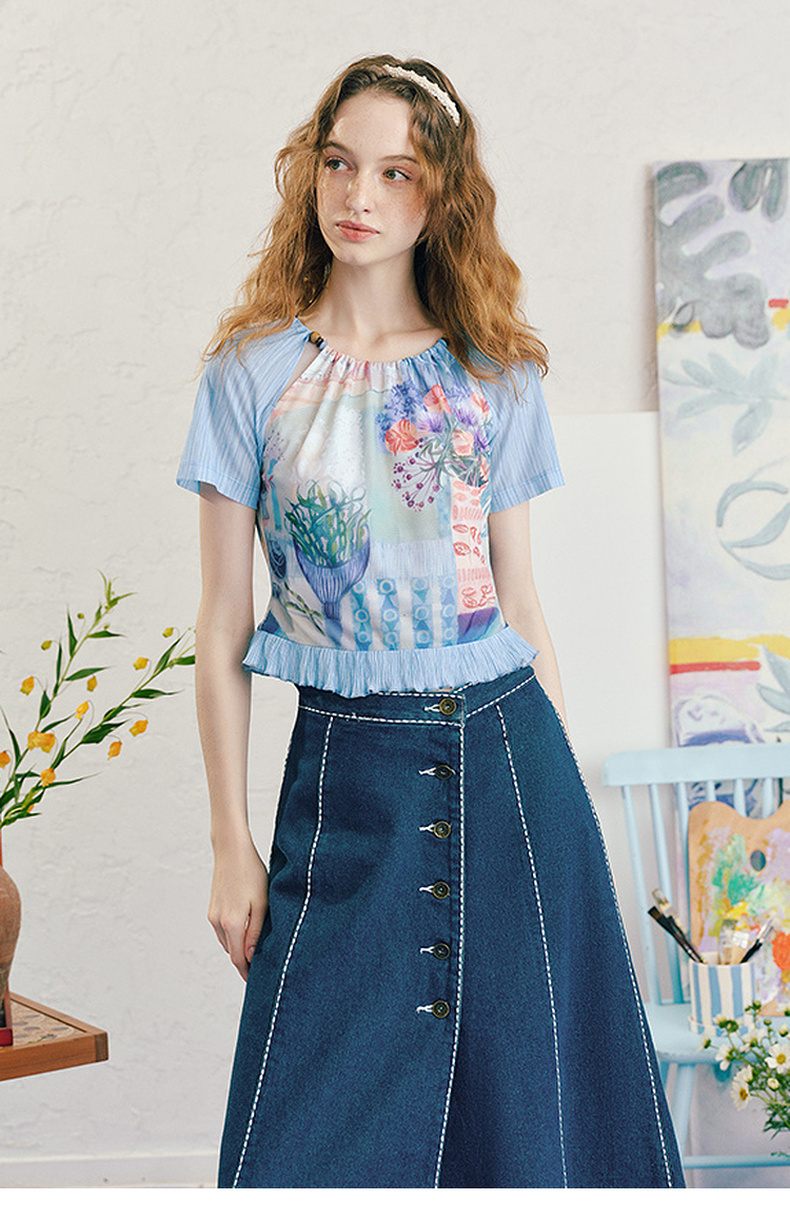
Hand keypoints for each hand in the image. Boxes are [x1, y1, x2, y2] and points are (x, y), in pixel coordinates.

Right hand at [208, 834, 268, 979]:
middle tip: (258, 972)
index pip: (237, 958)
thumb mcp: (262, 903)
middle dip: (243, 963)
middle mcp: (218, 922)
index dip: (246, 972)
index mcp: (232, 923)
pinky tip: (244, 934)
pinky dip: (232, 937)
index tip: (255, 982)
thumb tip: (250, 956)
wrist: (231, 850)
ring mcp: (213, 915)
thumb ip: (255, 931)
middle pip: (230, 952)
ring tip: (253, 955)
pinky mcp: (212, 908)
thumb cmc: (252, 873)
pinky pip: (223, 930)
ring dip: (237, 949)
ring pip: (226, 942)